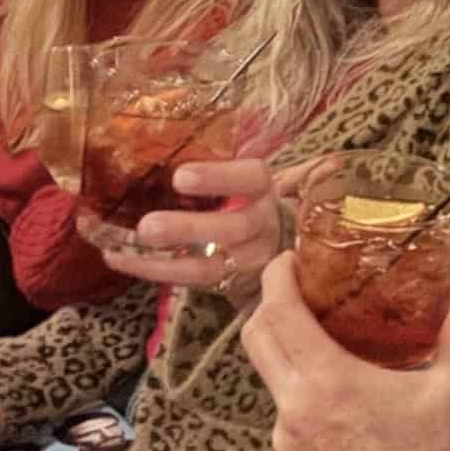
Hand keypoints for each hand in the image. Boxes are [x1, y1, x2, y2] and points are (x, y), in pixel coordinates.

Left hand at [102, 154, 329, 304]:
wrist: (289, 261)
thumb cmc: (269, 209)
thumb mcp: (283, 186)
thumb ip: (297, 173)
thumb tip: (333, 164)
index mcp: (270, 195)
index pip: (252, 180)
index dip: (219, 178)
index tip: (181, 177)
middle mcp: (261, 230)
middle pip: (230, 230)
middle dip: (188, 230)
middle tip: (147, 227)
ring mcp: (244, 263)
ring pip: (206, 266)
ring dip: (160, 262)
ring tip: (119, 253)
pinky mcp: (224, 286)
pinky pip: (188, 282)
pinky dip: (150, 271)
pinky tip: (116, 259)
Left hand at [240, 259, 449, 450]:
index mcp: (326, 381)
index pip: (279, 311)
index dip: (278, 276)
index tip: (291, 259)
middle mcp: (294, 408)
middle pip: (257, 337)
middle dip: (270, 304)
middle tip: (299, 288)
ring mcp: (286, 439)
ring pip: (269, 376)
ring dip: (286, 349)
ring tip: (323, 339)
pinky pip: (284, 411)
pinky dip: (300, 389)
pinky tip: (336, 393)